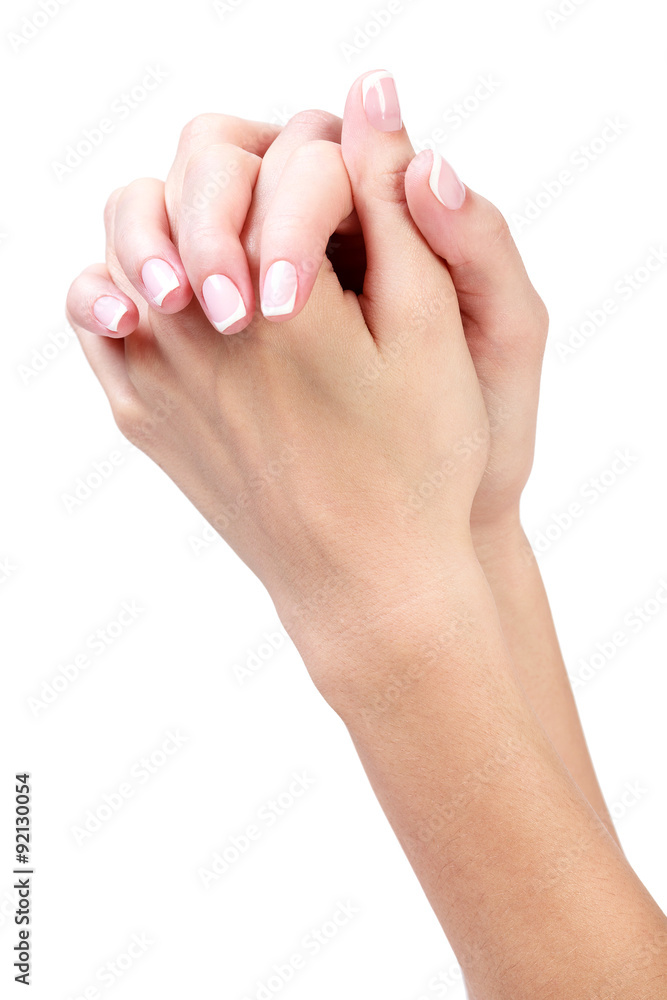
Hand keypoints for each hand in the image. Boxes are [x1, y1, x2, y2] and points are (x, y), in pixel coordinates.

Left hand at [66, 74, 488, 702]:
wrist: (367, 585)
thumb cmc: (420, 464)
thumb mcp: (435, 328)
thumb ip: (395, 205)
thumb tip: (371, 99)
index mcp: (279, 296)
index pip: (289, 163)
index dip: (341, 166)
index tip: (368, 210)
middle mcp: (193, 325)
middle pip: (189, 176)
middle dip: (254, 176)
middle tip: (301, 207)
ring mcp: (153, 373)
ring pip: (127, 233)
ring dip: (182, 215)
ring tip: (240, 244)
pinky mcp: (139, 413)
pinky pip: (98, 312)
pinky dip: (129, 280)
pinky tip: (181, 296)